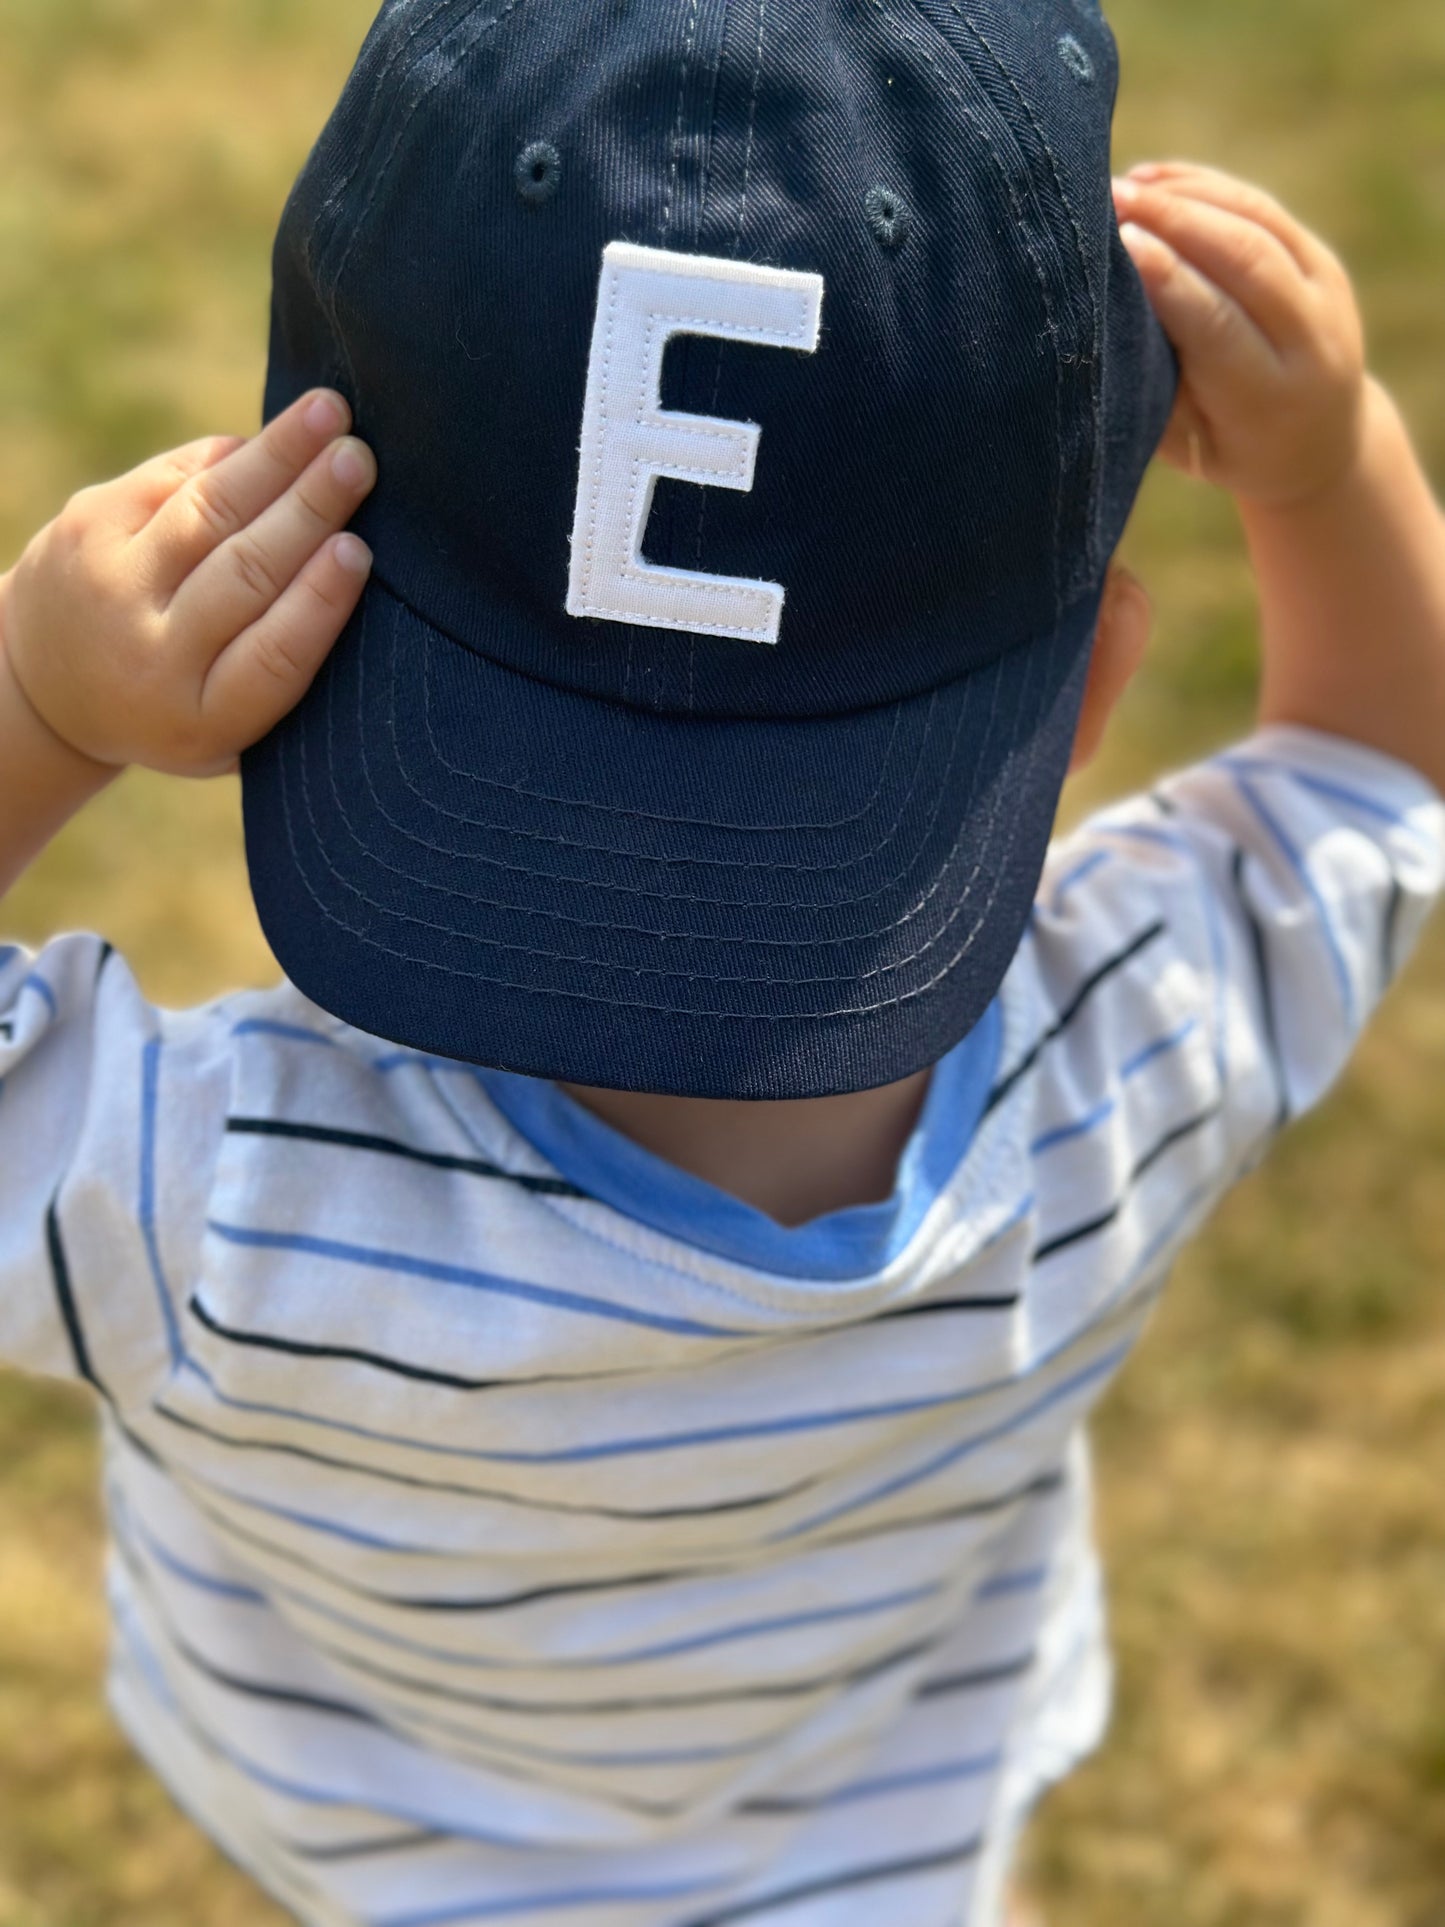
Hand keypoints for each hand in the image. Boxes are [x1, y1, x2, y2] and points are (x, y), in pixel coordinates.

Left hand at [0, 389, 375, 776]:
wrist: (54, 685)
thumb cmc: (186, 705)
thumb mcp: (232, 726)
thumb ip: (287, 675)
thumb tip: (355, 568)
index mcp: (203, 719)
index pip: (273, 655)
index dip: (317, 600)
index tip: (358, 551)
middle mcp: (149, 655)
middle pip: (243, 572)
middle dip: (307, 510)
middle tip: (358, 461)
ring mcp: (111, 585)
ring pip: (207, 511)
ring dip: (276, 457)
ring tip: (330, 416)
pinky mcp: (87, 526)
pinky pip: (173, 476)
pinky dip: (232, 454)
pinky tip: (282, 435)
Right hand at [1113, 162, 1367, 510]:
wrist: (1315, 449)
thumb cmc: (1222, 451)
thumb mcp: (1187, 438)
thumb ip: (1154, 381)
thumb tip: (1098, 316)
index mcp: (1270, 399)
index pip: (1217, 323)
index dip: (1169, 278)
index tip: (1120, 243)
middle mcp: (1311, 341)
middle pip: (1245, 258)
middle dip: (1175, 219)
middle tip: (1110, 197)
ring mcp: (1325, 293)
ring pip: (1257, 221)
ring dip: (1187, 195)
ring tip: (1125, 185)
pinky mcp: (1322, 261)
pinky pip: (1263, 209)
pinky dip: (1207, 188)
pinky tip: (1155, 179)